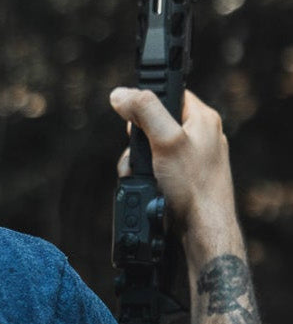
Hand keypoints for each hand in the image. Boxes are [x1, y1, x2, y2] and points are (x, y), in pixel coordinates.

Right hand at [110, 87, 237, 236]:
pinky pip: (159, 170)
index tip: (135, 121)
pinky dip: (147, 179)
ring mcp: (194, 160)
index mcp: (203, 119)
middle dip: (138, 143)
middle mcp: (201, 136)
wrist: (203, 229)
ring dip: (139, 165)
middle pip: (156, 125)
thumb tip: (120, 94)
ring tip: (142, 178)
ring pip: (154, 151)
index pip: (170, 95)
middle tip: (140, 157)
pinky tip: (149, 189)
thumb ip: (145, 112)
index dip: (147, 104)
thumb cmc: (193, 186)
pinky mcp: (186, 180)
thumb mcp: (166, 141)